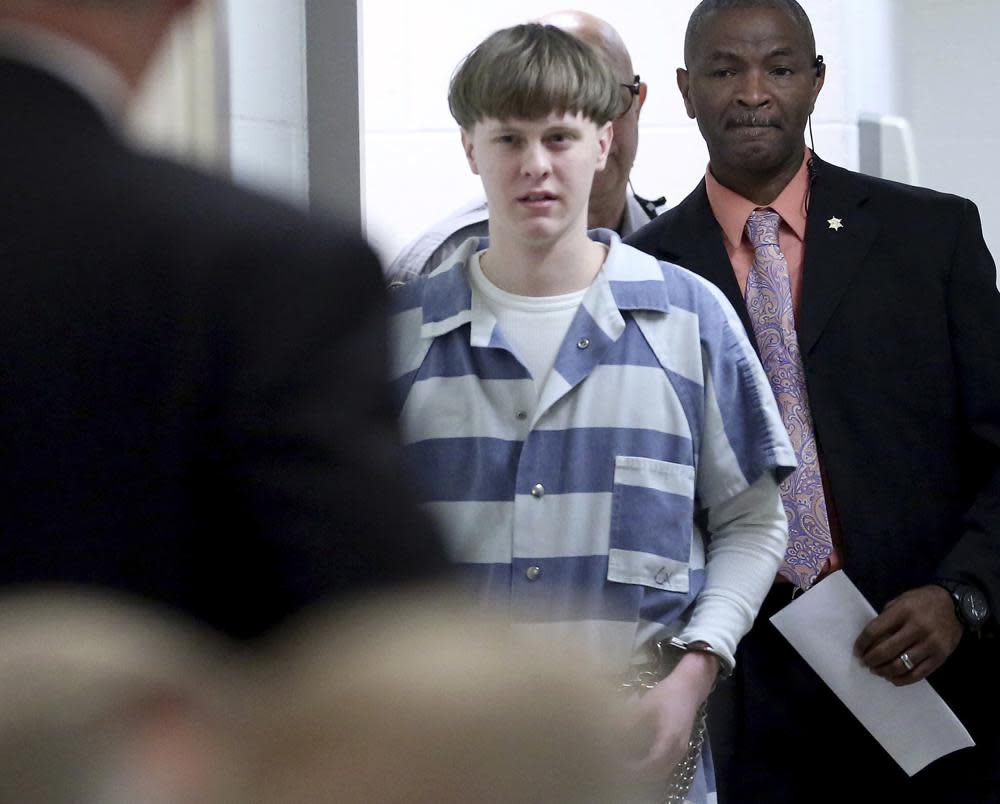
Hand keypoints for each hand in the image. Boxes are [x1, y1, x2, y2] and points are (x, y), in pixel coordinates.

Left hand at [624, 651, 717, 779]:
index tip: (617, 768)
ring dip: (645, 773)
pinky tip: (637, 761)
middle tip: (617, 771)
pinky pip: (665, 765)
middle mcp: (677, 750)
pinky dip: (651, 768)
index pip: (651, 765)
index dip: (634, 770)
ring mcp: (680, 751)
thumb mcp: (644, 706)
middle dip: (637, 776)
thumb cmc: (666, 695)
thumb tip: (612, 737)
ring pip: (662, 771)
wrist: (689, 688)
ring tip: (625, 768)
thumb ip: (629, 723)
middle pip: (657, 773)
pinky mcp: (679, 748)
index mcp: (669, 740)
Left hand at [853, 585, 961, 685]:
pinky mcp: (940, 657)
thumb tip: (870, 639)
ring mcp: (930, 644)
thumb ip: (886, 618)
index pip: (875, 630)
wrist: (956, 606)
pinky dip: (902, 679)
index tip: (857, 651)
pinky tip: (892, 678)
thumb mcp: (901, 601)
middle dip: (871, 660)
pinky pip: (918, 674)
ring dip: (884, 671)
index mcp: (903, 611)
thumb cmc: (922, 601)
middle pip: (886, 650)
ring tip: (877, 671)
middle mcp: (917, 628)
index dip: (862, 643)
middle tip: (865, 663)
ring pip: (901, 665)